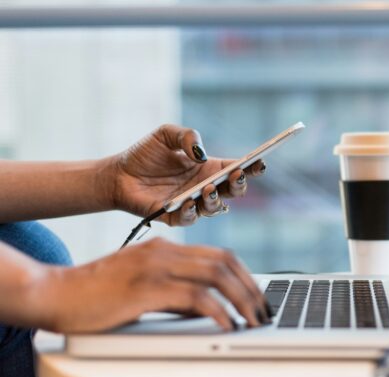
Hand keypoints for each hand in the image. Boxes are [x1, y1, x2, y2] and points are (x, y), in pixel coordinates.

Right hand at [33, 238, 269, 332]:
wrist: (54, 293)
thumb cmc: (96, 295)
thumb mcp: (143, 287)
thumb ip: (175, 292)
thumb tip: (207, 309)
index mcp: (165, 248)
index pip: (219, 254)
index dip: (245, 275)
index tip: (257, 296)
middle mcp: (164, 251)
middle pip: (224, 262)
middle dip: (251, 288)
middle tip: (263, 311)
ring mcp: (155, 267)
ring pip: (216, 276)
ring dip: (241, 299)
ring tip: (253, 320)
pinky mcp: (146, 288)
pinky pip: (194, 297)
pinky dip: (217, 311)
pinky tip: (227, 325)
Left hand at [106, 124, 265, 225]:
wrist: (117, 174)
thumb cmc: (144, 154)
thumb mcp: (166, 134)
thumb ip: (187, 136)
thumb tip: (201, 154)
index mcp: (208, 168)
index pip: (237, 169)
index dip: (251, 167)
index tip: (259, 162)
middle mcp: (205, 187)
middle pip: (233, 191)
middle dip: (240, 185)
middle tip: (237, 175)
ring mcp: (192, 204)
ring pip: (215, 208)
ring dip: (215, 199)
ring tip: (208, 188)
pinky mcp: (174, 217)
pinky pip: (190, 219)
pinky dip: (192, 211)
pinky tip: (189, 201)